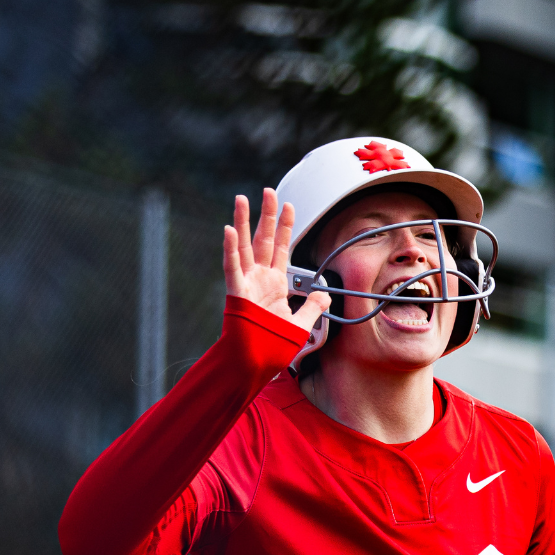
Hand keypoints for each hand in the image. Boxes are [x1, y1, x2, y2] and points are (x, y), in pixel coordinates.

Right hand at [224, 188, 327, 332]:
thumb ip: (312, 307)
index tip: (289, 205)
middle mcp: (259, 278)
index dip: (286, 226)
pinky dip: (230, 249)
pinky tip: (229, 230)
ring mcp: (247, 284)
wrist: (256, 364)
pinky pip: (232, 268)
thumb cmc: (272, 346)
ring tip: (241, 199)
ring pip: (244, 246)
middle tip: (268, 191)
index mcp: (275, 283)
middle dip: (266, 215)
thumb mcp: (301, 325)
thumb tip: (325, 294)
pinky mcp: (237, 293)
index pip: (281, 248)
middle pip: (263, 240)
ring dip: (242, 222)